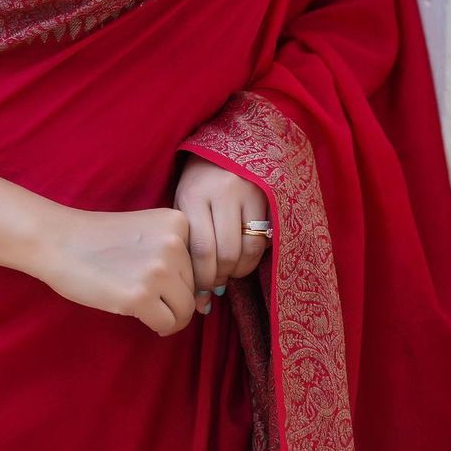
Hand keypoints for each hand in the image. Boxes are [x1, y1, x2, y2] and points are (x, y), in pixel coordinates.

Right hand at [35, 205, 198, 336]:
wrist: (60, 241)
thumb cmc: (102, 238)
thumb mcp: (148, 232)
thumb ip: (176, 253)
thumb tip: (207, 301)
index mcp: (179, 222)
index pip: (201, 263)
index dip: (182, 277)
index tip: (159, 276)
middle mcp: (174, 243)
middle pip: (195, 288)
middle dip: (174, 297)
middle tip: (145, 291)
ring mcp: (158, 270)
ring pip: (185, 310)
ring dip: (169, 314)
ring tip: (144, 305)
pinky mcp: (140, 296)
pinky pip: (167, 325)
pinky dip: (158, 326)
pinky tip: (139, 314)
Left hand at [173, 153, 270, 313]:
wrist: (218, 150)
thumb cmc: (195, 186)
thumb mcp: (183, 207)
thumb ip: (188, 246)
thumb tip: (201, 300)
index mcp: (194, 195)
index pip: (201, 249)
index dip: (202, 279)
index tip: (200, 293)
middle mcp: (222, 192)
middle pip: (227, 253)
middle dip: (220, 278)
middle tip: (214, 285)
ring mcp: (248, 192)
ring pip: (249, 248)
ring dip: (240, 270)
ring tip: (229, 271)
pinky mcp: (267, 194)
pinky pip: (265, 237)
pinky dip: (255, 256)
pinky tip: (244, 257)